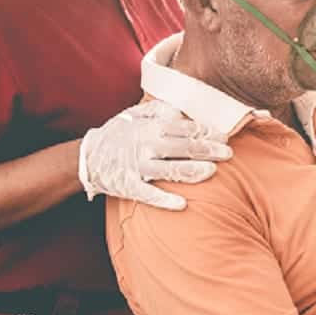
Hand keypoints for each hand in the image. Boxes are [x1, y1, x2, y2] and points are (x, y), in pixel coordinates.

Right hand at [78, 100, 232, 209]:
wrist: (86, 157)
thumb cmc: (116, 135)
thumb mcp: (133, 114)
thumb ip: (158, 110)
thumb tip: (181, 110)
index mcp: (150, 127)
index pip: (184, 129)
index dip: (205, 132)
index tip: (224, 136)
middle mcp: (146, 145)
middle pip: (183, 147)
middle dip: (207, 150)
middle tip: (228, 154)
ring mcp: (137, 166)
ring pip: (170, 169)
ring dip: (192, 170)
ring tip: (212, 172)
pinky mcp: (129, 185)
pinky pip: (149, 194)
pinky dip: (165, 200)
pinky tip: (182, 204)